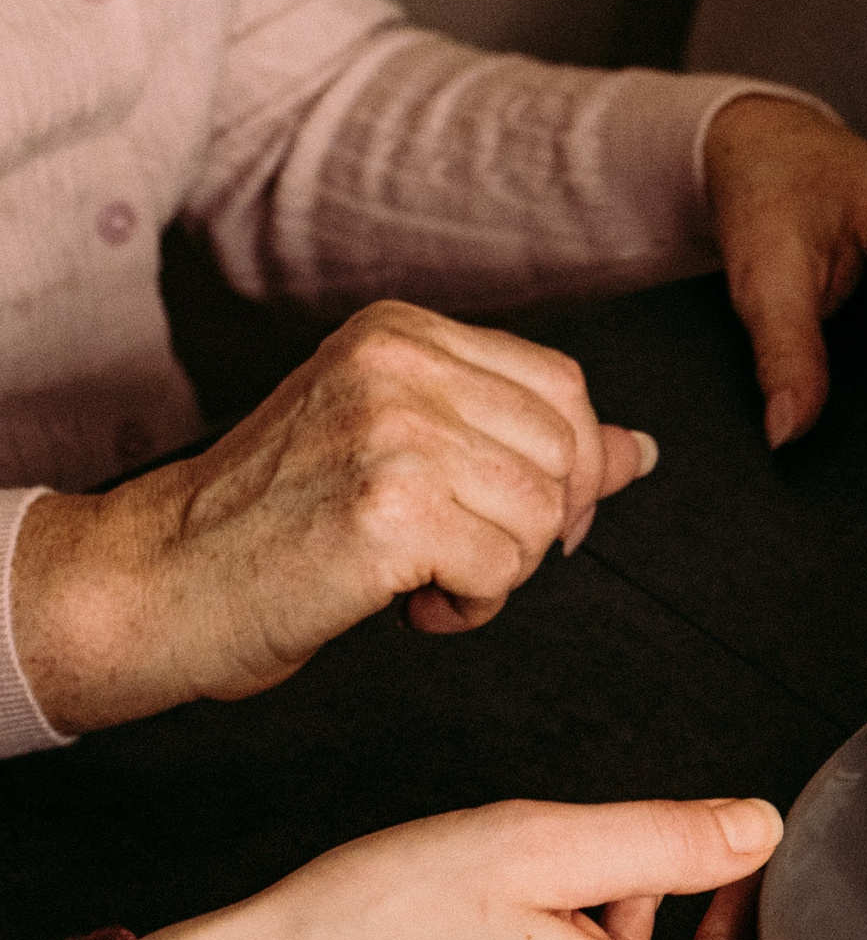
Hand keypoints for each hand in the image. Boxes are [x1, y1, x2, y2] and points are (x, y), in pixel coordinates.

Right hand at [11, 302, 652, 734]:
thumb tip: (639, 451)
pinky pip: (505, 571)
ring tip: (417, 573)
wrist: (154, 579)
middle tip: (452, 553)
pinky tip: (403, 601)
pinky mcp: (388, 508)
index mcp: (402, 332)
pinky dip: (468, 607)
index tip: (517, 516)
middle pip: (566, 454)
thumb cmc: (274, 523)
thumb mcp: (404, 449)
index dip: (567, 468)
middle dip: (533, 527)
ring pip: (544, 516)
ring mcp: (392, 430)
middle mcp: (398, 364)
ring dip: (497, 571)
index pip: (563, 387)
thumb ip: (519, 441)